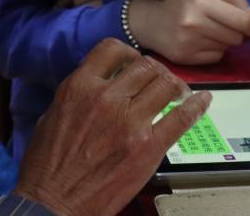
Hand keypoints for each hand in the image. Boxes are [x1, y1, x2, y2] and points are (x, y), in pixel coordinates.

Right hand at [16, 38, 211, 215]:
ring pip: (166, 84)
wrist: (52, 203)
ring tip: (178, 92)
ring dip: (175, 85)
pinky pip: (181, 117)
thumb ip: (79, 95)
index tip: (134, 62)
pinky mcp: (148, 147)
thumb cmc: (47, 166)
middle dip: (155, 71)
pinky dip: (196, 106)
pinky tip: (202, 101)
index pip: (112, 49)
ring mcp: (130, 122)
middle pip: (145, 66)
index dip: (128, 53)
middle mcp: (107, 98)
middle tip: (159, 80)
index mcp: (80, 87)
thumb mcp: (52, 115)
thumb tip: (98, 84)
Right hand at [128, 0, 249, 64]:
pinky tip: (200, 43)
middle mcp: (195, 23)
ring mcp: (189, 43)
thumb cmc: (179, 3)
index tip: (249, 25)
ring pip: (227, 48)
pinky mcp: (185, 59)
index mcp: (202, 2)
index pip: (242, 21)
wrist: (145, 20)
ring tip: (207, 32)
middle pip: (237, 37)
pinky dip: (214, 51)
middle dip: (236, 32)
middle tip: (223, 26)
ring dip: (224, 41)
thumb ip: (235, 2)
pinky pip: (216, 58)